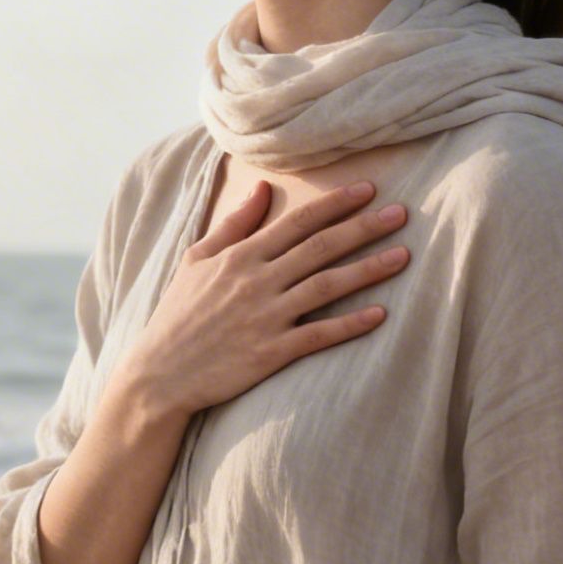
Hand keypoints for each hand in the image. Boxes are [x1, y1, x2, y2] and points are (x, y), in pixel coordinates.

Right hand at [115, 179, 409, 420]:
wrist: (159, 374)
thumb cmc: (178, 315)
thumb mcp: (196, 260)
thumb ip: (233, 224)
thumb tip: (262, 188)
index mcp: (240, 256)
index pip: (296, 222)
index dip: (335, 204)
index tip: (368, 190)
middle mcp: (256, 281)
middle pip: (320, 247)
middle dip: (364, 228)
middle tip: (403, 214)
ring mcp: (265, 317)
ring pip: (326, 286)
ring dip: (368, 269)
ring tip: (404, 256)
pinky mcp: (270, 353)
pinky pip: (318, 335)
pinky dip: (350, 324)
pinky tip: (380, 314)